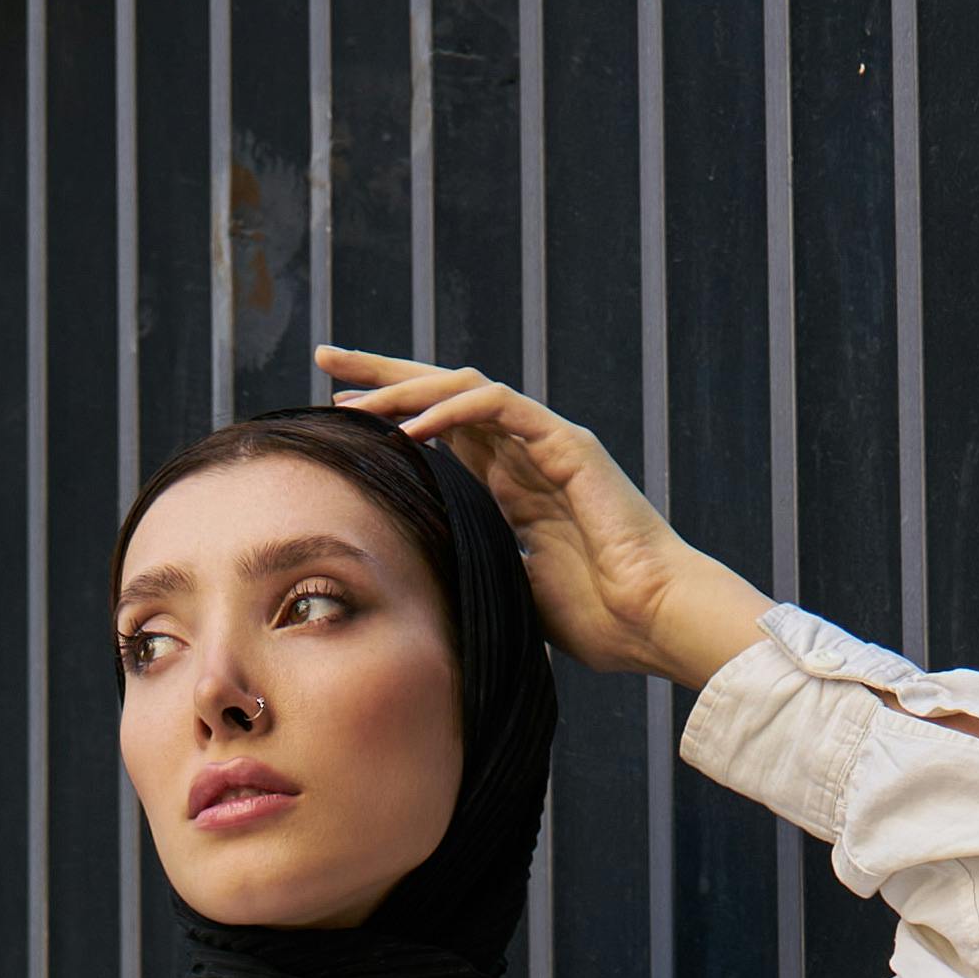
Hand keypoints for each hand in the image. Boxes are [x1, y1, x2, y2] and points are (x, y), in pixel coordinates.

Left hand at [316, 349, 773, 694]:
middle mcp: (524, 455)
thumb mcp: (503, 591)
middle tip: (327, 355)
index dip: (387, 416)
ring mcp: (546, 444)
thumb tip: (407, 576)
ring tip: (353, 395)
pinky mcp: (567, 445)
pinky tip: (411, 429)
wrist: (651, 622)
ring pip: (464, 388)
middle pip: (443, 394)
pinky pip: (499, 407)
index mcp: (508, 486)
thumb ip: (466, 566)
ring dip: (405, 386)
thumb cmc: (595, 621)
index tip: (333, 411)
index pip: (438, 432)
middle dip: (383, 373)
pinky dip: (451, 411)